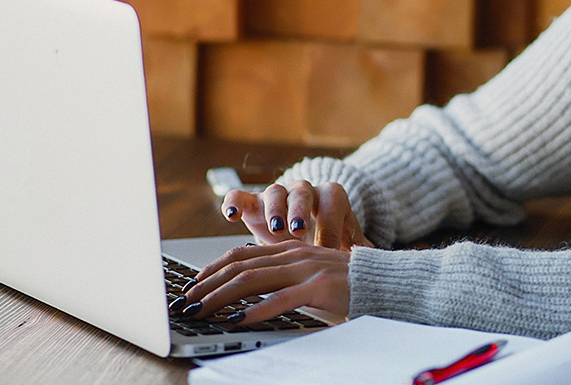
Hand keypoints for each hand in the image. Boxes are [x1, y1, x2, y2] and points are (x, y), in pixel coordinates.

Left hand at [182, 240, 351, 322]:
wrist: (385, 282)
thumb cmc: (347, 284)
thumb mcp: (309, 275)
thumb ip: (283, 278)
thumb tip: (247, 293)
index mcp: (289, 250)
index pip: (240, 255)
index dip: (211, 270)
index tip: (191, 286)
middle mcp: (294, 254)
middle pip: (239, 267)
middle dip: (206, 286)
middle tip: (185, 303)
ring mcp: (306, 269)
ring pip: (252, 280)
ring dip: (220, 297)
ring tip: (201, 311)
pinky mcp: (318, 286)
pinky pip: (281, 299)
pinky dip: (256, 310)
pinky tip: (239, 320)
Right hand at [220, 180, 370, 248]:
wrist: (302, 224)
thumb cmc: (327, 235)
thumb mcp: (345, 242)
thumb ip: (359, 250)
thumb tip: (377, 261)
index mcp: (330, 197)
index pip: (332, 207)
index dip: (330, 227)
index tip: (328, 250)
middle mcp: (303, 191)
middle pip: (302, 193)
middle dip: (300, 211)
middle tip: (297, 231)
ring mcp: (276, 195)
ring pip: (274, 193)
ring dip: (274, 210)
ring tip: (274, 229)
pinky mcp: (252, 202)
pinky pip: (240, 196)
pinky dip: (234, 202)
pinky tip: (231, 216)